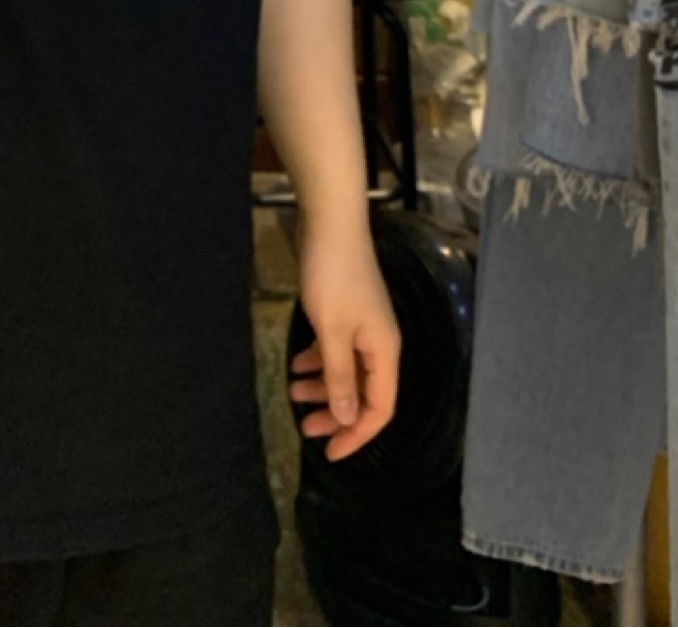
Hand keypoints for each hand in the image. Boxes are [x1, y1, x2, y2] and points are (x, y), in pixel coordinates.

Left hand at [288, 218, 400, 462]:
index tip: (331, 454)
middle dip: (335, 414)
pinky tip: (297, 363)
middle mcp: (380, 343)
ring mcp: (364, 325)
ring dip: (323, 386)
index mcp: (385, 352)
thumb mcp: (332, 333)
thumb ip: (339, 378)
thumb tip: (349, 420)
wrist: (330, 223)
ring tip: (292, 392)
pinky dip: (319, 360)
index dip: (358, 435)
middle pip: (363, 393)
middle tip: (304, 428)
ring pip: (347, 370)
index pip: (380, 409)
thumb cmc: (332, 278)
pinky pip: (336, 348)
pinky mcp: (347, 311)